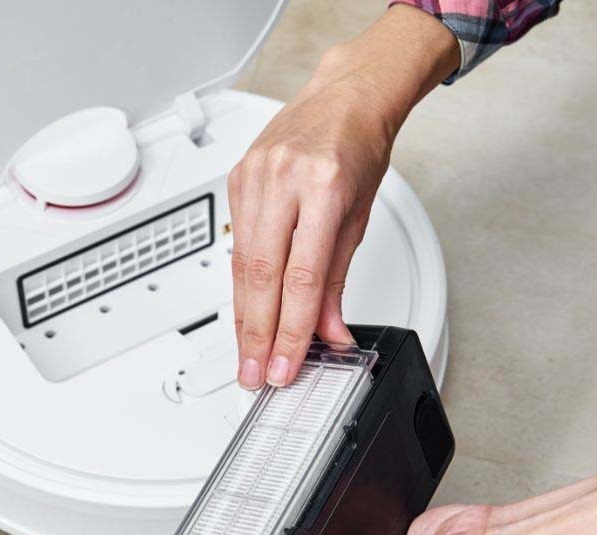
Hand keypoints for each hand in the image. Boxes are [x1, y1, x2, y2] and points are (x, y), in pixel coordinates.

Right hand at [228, 6, 458, 388]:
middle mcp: (283, 179)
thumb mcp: (361, 216)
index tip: (286, 364)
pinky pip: (235, 245)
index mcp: (324, 186)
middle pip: (261, 276)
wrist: (343, 97)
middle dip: (258, 334)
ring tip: (248, 355)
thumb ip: (339, 279)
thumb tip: (329, 333)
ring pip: (240, 265)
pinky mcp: (235, 180)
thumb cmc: (358, 147)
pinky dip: (241, 284)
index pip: (302, 278)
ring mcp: (253, 177)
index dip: (291, 329)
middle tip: (256, 374)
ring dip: (244, 317)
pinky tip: (245, 311)